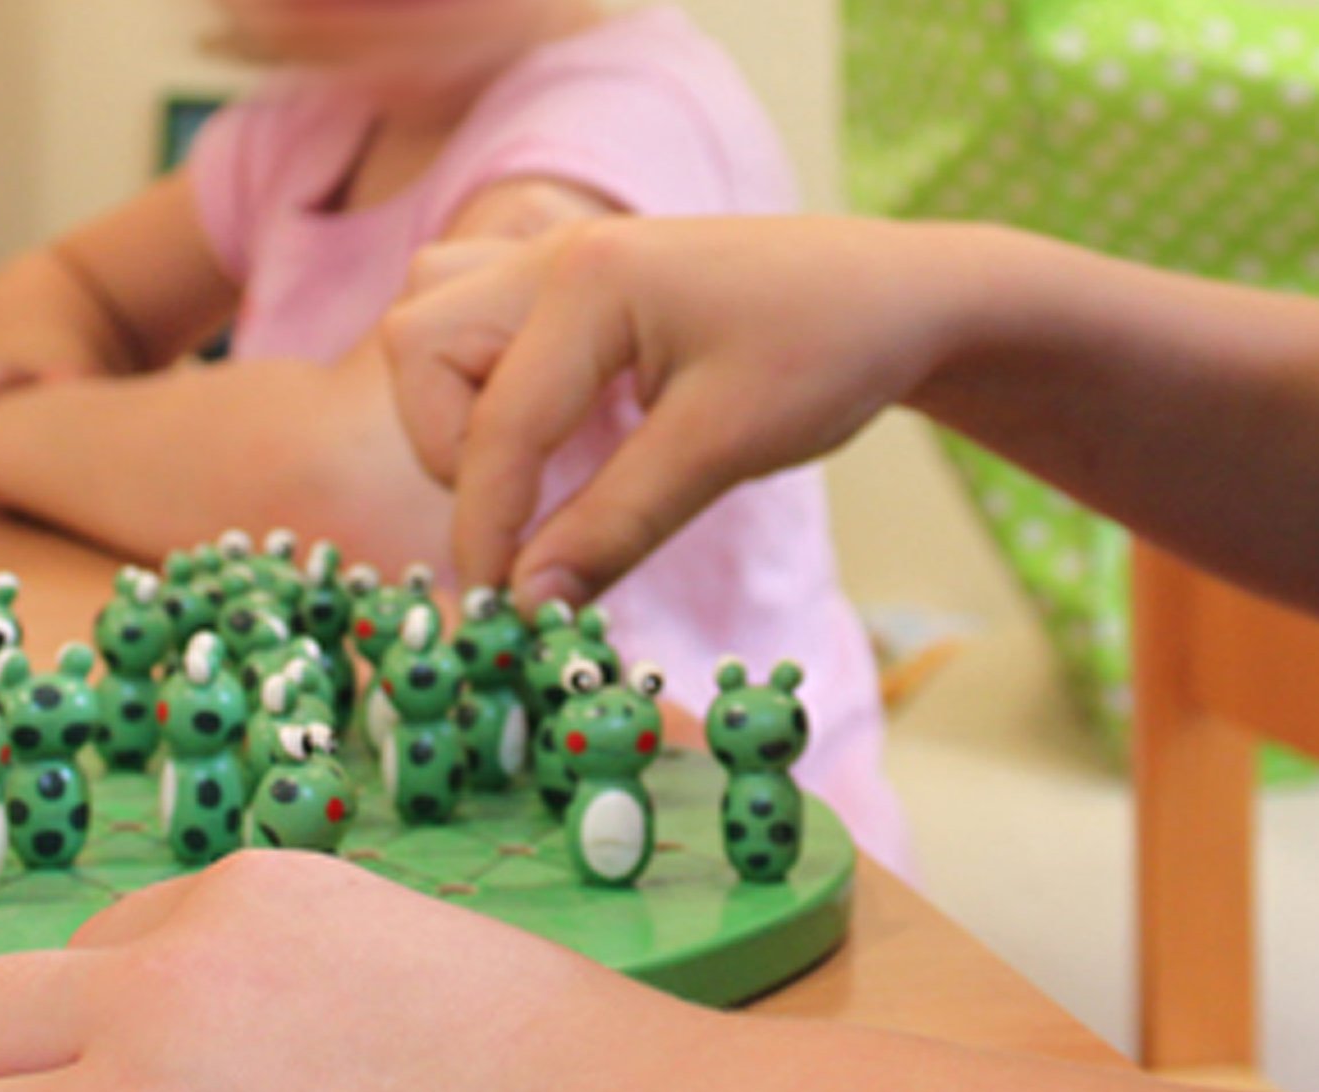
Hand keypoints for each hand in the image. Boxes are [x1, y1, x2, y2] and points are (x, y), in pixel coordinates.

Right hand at [383, 217, 976, 606]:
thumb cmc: (828, 355)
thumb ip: (615, 526)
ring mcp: (554, 257)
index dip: (487, 529)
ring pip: (429, 320)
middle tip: (523, 515)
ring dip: (450, 407)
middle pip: (421, 348)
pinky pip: (469, 314)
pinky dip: (476, 379)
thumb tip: (531, 604)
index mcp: (591, 281)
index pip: (495, 423)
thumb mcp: (723, 450)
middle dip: (451, 449)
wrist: (898, 294)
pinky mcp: (568, 280)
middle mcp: (554, 254)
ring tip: (528, 467)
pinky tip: (544, 426)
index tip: (501, 610)